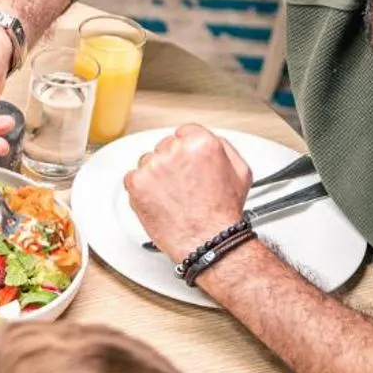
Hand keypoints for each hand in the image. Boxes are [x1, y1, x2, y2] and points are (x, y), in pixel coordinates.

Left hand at [122, 123, 252, 260]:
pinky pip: (132, 178)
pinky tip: (158, 200)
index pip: (184, 132)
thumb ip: (223, 148)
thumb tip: (209, 141)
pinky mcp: (137, 183)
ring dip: (156, 175)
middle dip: (171, 162)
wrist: (206, 240)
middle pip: (165, 146)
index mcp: (201, 143)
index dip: (185, 149)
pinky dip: (141, 189)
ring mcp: (153, 166)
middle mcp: (175, 150)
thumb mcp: (240, 172)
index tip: (185, 160)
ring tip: (172, 195)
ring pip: (148, 161)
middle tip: (181, 183)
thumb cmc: (222, 213)